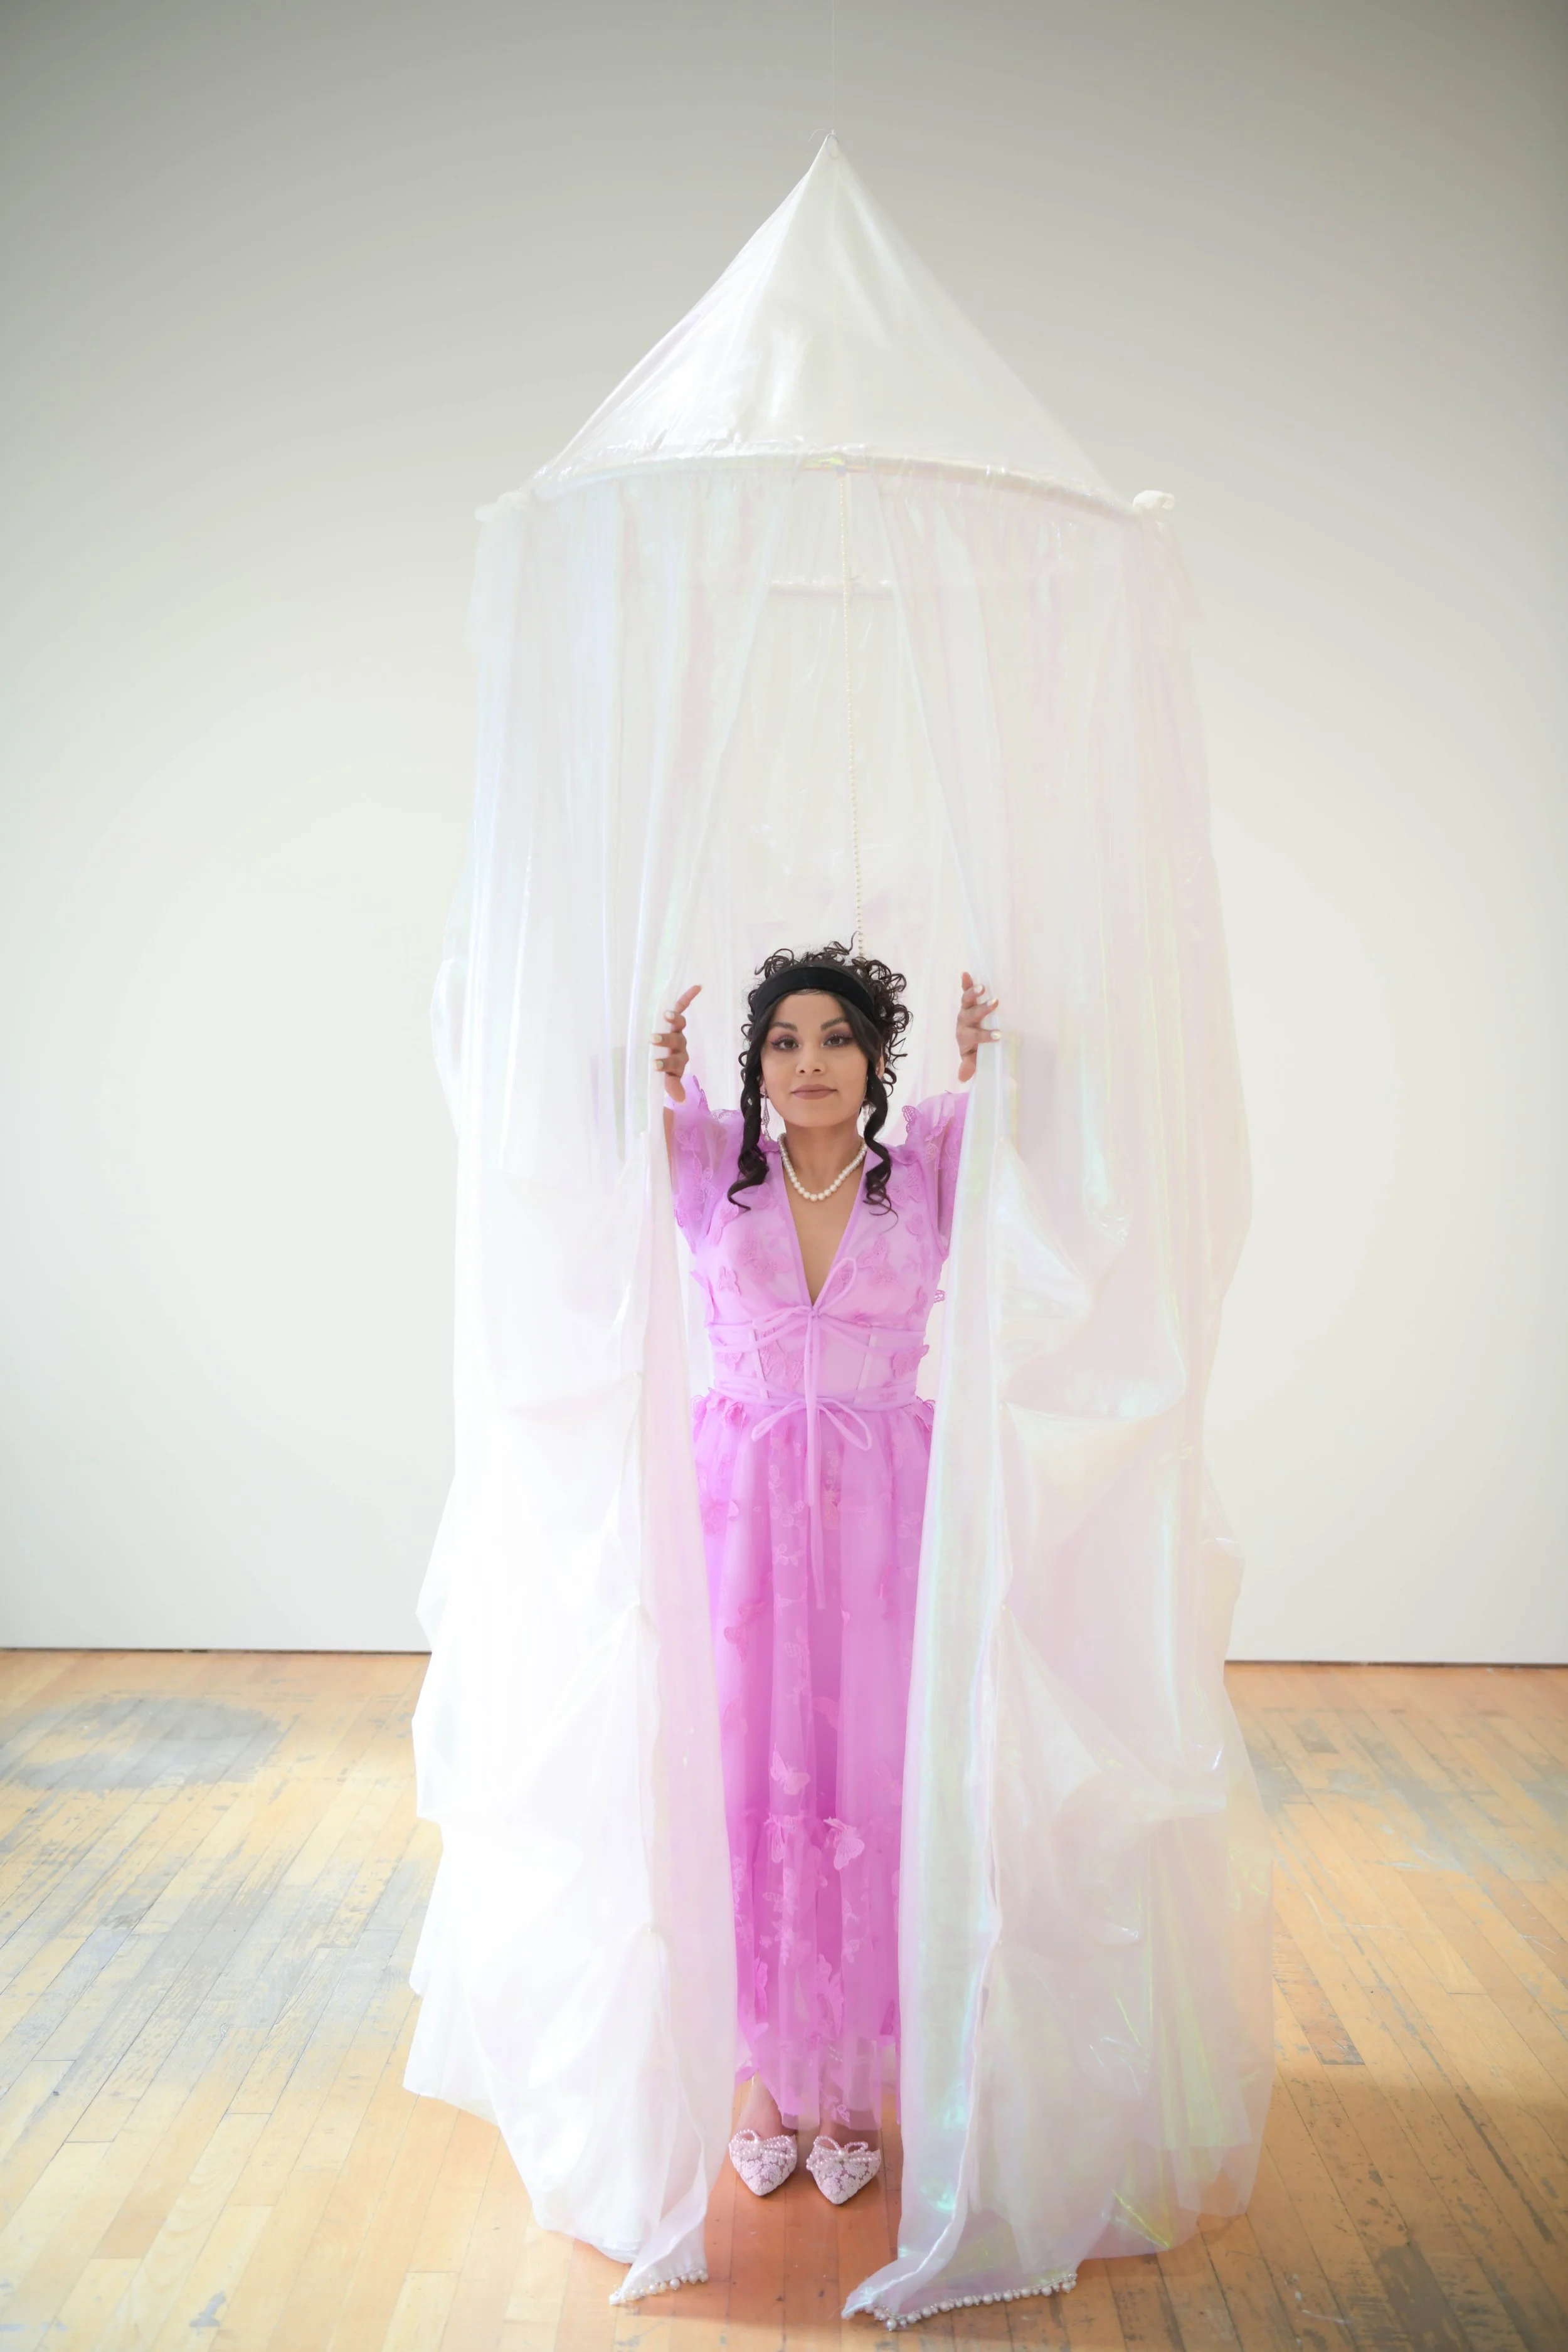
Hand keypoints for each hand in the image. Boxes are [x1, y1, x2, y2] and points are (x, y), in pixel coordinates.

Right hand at [653, 984, 700, 1101]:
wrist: (661, 1061)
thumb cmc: (661, 1071)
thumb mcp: (665, 1081)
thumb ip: (672, 1087)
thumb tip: (680, 1100)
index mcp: (677, 1061)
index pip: (673, 1063)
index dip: (666, 1064)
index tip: (655, 1066)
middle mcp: (680, 1046)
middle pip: (676, 1043)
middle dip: (666, 1042)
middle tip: (653, 1040)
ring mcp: (677, 1033)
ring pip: (677, 1025)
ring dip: (674, 1019)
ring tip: (666, 1015)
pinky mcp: (675, 1020)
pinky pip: (682, 1007)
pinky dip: (688, 998)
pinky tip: (697, 987)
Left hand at [956, 971, 999, 1083]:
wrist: (970, 1043)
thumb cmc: (975, 1052)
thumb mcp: (973, 1061)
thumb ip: (969, 1067)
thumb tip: (962, 1078)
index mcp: (965, 1038)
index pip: (975, 1036)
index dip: (985, 1035)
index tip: (998, 1035)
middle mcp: (963, 1023)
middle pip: (971, 1015)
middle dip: (983, 1009)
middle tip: (995, 1003)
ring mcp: (965, 1011)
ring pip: (967, 1001)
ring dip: (973, 993)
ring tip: (982, 987)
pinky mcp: (968, 1003)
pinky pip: (965, 992)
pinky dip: (965, 983)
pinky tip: (965, 973)